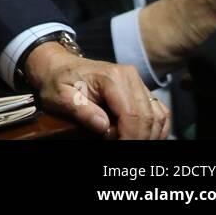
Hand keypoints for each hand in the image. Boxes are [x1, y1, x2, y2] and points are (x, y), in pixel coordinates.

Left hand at [26, 43, 169, 138]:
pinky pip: (158, 112)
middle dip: (138, 138)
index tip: (120, 148)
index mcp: (112, 77)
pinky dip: (153, 128)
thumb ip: (81, 110)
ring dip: (148, 135)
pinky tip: (138, 136)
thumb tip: (103, 126)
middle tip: (120, 146)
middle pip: (148, 117)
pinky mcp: (140, 89)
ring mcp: (137, 82)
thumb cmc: (57, 81)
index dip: (130, 138)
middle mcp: (129, 77)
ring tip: (125, 139)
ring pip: (158, 116)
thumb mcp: (60, 97)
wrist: (57, 66)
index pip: (132, 115)